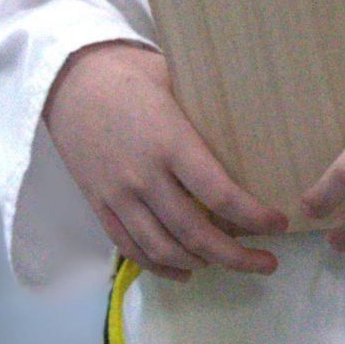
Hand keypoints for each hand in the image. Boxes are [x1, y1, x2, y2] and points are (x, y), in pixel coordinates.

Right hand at [46, 41, 285, 280]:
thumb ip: (205, 110)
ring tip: (229, 263)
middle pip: (196, 233)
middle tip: (267, 263)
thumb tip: (249, 125)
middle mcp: (144, 175)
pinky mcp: (98, 203)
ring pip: (164, 248)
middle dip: (238, 256)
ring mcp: (118, 194)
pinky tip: (185, 270)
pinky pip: (130, 246)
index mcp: (168, 141)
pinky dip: (160, 265)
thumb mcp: (173, 80)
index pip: (219, 194)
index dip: (254, 217)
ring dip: (203, 263)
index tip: (278, 224)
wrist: (67, 78)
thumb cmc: (126, 73)